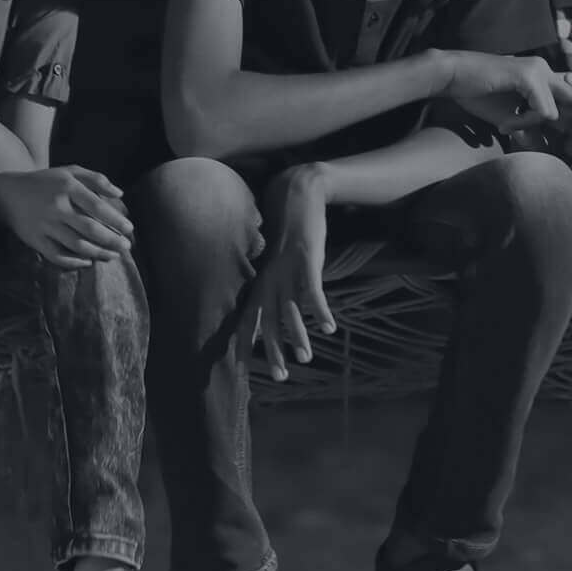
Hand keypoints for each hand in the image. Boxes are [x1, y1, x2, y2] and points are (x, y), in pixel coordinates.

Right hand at [0, 166, 131, 268]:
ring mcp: (44, 225)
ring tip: (112, 256)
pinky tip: (88, 261)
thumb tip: (120, 194)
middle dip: (111, 240)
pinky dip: (74, 262)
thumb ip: (96, 179)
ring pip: (76, 244)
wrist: (6, 193)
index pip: (97, 206)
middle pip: (89, 229)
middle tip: (126, 247)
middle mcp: (56, 206)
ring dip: (98, 253)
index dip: (116, 220)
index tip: (129, 229)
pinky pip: (57, 256)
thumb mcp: (69, 172)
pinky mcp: (34, 239)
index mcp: (67, 187)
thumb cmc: (45, 182)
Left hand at [241, 164, 335, 380]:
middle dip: (273, 350)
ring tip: (305, 357)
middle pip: (268, 322)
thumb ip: (273, 280)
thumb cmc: (287, 229)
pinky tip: (329, 327)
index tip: (242, 368)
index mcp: (260, 280)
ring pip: (290, 310)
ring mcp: (287, 270)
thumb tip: (272, 302)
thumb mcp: (276, 259)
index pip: (247, 318)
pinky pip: (313, 291)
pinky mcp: (306, 259)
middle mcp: (269, 278)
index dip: (244, 343)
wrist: (296, 194)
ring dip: (298, 336)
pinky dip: (320, 310)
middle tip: (280, 376)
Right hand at [442, 52, 571, 142]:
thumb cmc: (477, 93)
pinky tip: (508, 126)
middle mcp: (544, 70)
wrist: (452, 77)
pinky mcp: (528, 75)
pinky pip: (544, 109)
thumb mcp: (509, 117)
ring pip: (570, 99)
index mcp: (541, 77)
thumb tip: (545, 150)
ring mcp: (538, 70)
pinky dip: (530, 123)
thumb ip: (530, 129)